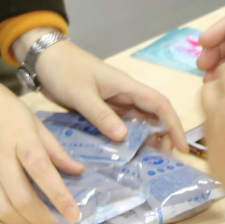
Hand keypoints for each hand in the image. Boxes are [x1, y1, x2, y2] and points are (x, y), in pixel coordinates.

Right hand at [0, 71, 85, 223]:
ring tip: (38, 221)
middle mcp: (0, 159)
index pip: (43, 173)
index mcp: (20, 139)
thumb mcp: (32, 120)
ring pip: (5, 211)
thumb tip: (77, 170)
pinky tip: (17, 212)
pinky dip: (6, 216)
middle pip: (23, 200)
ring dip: (25, 223)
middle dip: (44, 220)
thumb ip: (54, 149)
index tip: (74, 216)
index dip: (60, 197)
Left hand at [33, 40, 188, 154]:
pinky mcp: (99, 110)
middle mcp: (124, 95)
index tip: (181, 147)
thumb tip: (124, 137)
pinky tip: (122, 157)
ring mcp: (112, 103)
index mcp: (126, 86)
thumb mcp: (81, 93)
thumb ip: (101, 115)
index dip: (174, 125)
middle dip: (161, 138)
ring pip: (136, 124)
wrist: (43, 58)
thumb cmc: (63, 69)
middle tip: (162, 164)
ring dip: (143, 142)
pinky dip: (123, 141)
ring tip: (146, 165)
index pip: (159, 104)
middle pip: (151, 117)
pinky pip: (117, 127)